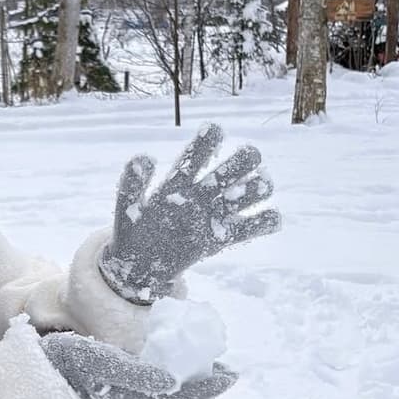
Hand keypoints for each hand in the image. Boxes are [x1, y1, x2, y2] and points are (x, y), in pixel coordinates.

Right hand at [40, 331, 236, 398]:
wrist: (33, 363)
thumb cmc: (65, 361)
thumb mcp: (99, 362)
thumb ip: (136, 375)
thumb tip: (173, 383)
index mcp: (130, 393)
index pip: (177, 397)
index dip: (205, 388)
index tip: (231, 376)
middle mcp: (130, 391)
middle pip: (176, 391)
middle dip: (204, 380)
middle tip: (229, 369)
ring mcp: (123, 382)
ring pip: (166, 381)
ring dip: (190, 371)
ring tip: (212, 361)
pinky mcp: (115, 369)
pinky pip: (151, 368)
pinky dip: (170, 361)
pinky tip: (178, 350)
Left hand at [100, 123, 279, 304]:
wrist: (141, 267)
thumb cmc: (133, 233)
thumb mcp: (126, 209)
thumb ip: (131, 184)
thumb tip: (145, 159)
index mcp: (179, 183)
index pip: (197, 154)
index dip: (208, 140)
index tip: (214, 131)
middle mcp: (201, 195)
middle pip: (230, 169)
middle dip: (244, 160)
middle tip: (249, 158)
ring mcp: (212, 216)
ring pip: (244, 194)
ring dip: (257, 186)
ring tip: (259, 185)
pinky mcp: (221, 239)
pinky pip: (249, 228)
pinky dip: (265, 221)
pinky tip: (271, 218)